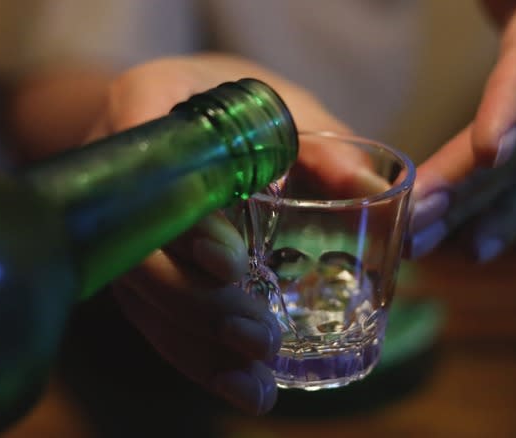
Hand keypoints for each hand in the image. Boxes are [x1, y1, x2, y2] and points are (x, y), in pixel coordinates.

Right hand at [86, 54, 361, 414]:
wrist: (195, 117)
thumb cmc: (245, 109)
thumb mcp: (289, 112)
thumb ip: (331, 153)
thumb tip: (392, 201)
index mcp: (151, 104)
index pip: (147, 163)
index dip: (183, 220)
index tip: (230, 263)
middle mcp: (124, 171)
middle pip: (138, 249)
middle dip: (195, 302)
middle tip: (257, 336)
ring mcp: (123, 224)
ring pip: (141, 296)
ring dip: (196, 348)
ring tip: (254, 390)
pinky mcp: (139, 264)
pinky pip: (154, 314)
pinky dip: (196, 355)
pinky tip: (240, 386)